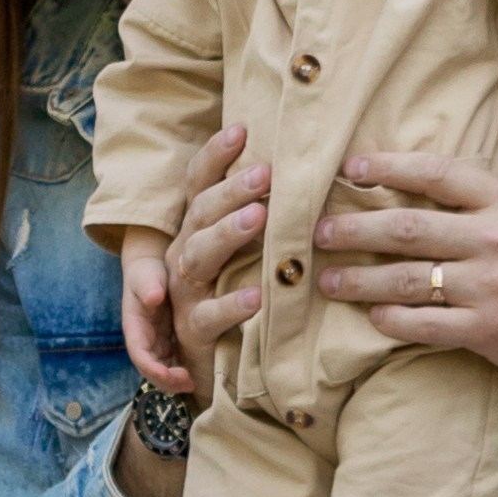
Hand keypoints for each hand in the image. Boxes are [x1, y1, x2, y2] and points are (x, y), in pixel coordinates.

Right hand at [118, 237, 187, 393]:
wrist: (151, 267)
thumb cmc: (146, 271)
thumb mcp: (144, 275)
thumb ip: (148, 285)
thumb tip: (154, 297)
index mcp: (134, 328)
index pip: (140, 355)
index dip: (154, 369)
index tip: (172, 375)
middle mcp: (143, 340)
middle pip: (151, 369)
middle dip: (167, 381)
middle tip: (190, 383)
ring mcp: (156, 343)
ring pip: (163, 369)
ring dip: (176, 380)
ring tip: (196, 383)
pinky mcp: (168, 341)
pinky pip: (175, 361)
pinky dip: (184, 370)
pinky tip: (201, 373)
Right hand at [163, 123, 267, 389]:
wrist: (214, 369)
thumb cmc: (240, 297)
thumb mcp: (250, 253)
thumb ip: (267, 217)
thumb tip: (313, 172)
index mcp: (196, 230)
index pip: (199, 184)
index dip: (216, 155)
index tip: (243, 128)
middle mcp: (184, 255)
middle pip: (200, 214)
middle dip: (231, 190)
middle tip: (266, 173)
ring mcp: (185, 293)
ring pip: (197, 257)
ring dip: (228, 234)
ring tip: (259, 218)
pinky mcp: (193, 331)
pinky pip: (209, 315)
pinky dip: (232, 304)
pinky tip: (259, 294)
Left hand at [313, 151, 497, 409]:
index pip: (436, 175)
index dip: (389, 168)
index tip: (349, 170)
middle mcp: (496, 239)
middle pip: (407, 228)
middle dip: (354, 229)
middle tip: (317, 233)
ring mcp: (491, 286)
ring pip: (407, 279)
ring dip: (359, 280)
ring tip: (327, 280)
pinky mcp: (486, 330)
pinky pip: (424, 323)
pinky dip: (391, 319)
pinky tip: (370, 314)